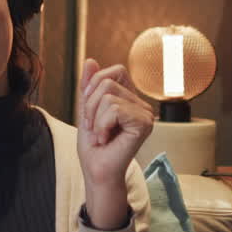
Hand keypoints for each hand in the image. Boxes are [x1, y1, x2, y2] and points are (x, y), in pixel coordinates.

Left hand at [77, 58, 153, 226]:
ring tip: (101, 135)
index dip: (95, 85)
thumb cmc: (94, 147)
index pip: (114, 71)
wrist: (96, 172)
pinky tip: (106, 139)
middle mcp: (141, 105)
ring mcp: (145, 114)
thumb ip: (89, 86)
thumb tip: (89, 59)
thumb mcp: (86, 110)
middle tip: (95, 127)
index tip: (90, 111)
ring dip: (95, 118)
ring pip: (108, 96)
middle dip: (90, 105)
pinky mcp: (144, 124)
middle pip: (107, 81)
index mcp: (130, 99)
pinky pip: (114, 109)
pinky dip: (102, 125)